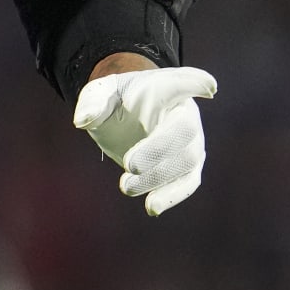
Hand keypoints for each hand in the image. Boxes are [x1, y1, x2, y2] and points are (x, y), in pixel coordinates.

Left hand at [72, 65, 216, 215]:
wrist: (126, 118)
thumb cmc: (116, 100)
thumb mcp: (100, 93)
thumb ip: (91, 102)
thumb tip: (82, 120)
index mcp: (166, 87)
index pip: (182, 82)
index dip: (195, 83)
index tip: (208, 86)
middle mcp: (185, 113)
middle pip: (183, 130)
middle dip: (159, 149)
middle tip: (130, 165)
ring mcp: (191, 142)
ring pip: (186, 161)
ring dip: (158, 177)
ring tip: (126, 186)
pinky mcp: (188, 167)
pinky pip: (187, 183)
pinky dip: (171, 195)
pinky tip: (152, 207)